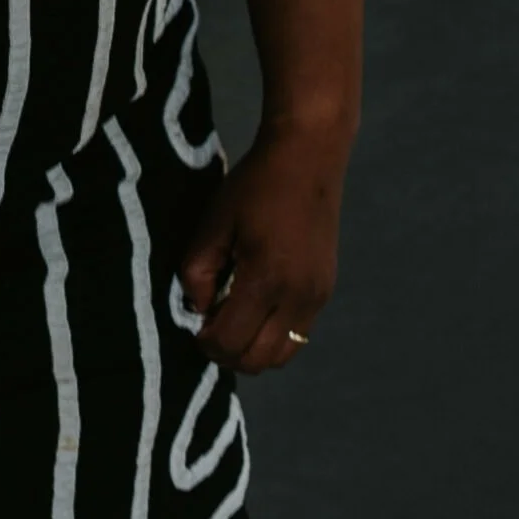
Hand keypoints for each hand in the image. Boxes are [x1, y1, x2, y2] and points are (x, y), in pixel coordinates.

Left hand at [177, 123, 350, 374]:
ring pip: (282, 355)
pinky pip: (297, 335)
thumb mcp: (214, 221)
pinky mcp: (326, 290)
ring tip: (233, 319)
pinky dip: (273, 335)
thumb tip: (198, 310)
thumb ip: (198, 271)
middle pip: (259, 361)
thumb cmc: (255, 185)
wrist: (308, 157)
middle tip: (209, 327)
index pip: (231, 341)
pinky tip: (256, 305)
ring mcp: (317, 297)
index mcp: (267, 278)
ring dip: (253, 349)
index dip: (205, 342)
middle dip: (228, 353)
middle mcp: (298, 297)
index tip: (193, 324)